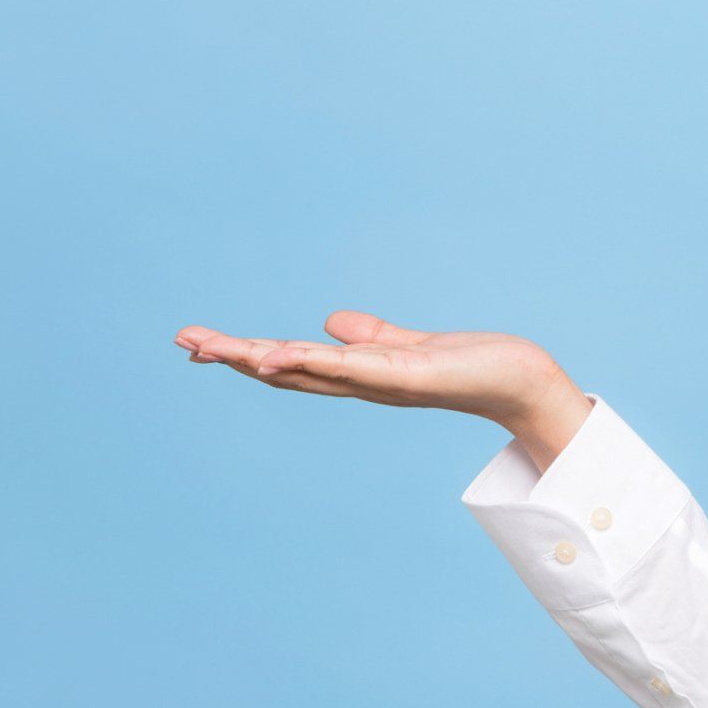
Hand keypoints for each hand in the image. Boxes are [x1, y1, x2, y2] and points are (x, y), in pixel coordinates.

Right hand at [173, 310, 581, 445]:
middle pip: (286, 372)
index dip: (247, 355)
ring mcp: (381, 384)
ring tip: (211, 347)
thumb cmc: (473, 366)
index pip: (292, 364)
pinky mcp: (407, 378)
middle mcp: (363, 385)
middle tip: (183, 341)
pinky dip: (310, 361)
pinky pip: (349, 368)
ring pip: (306, 371)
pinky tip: (274, 356)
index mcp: (360, 375)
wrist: (524, 383)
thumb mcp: (410, 346)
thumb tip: (330, 322)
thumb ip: (371, 337)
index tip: (202, 342)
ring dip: (256, 359)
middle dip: (234, 358)